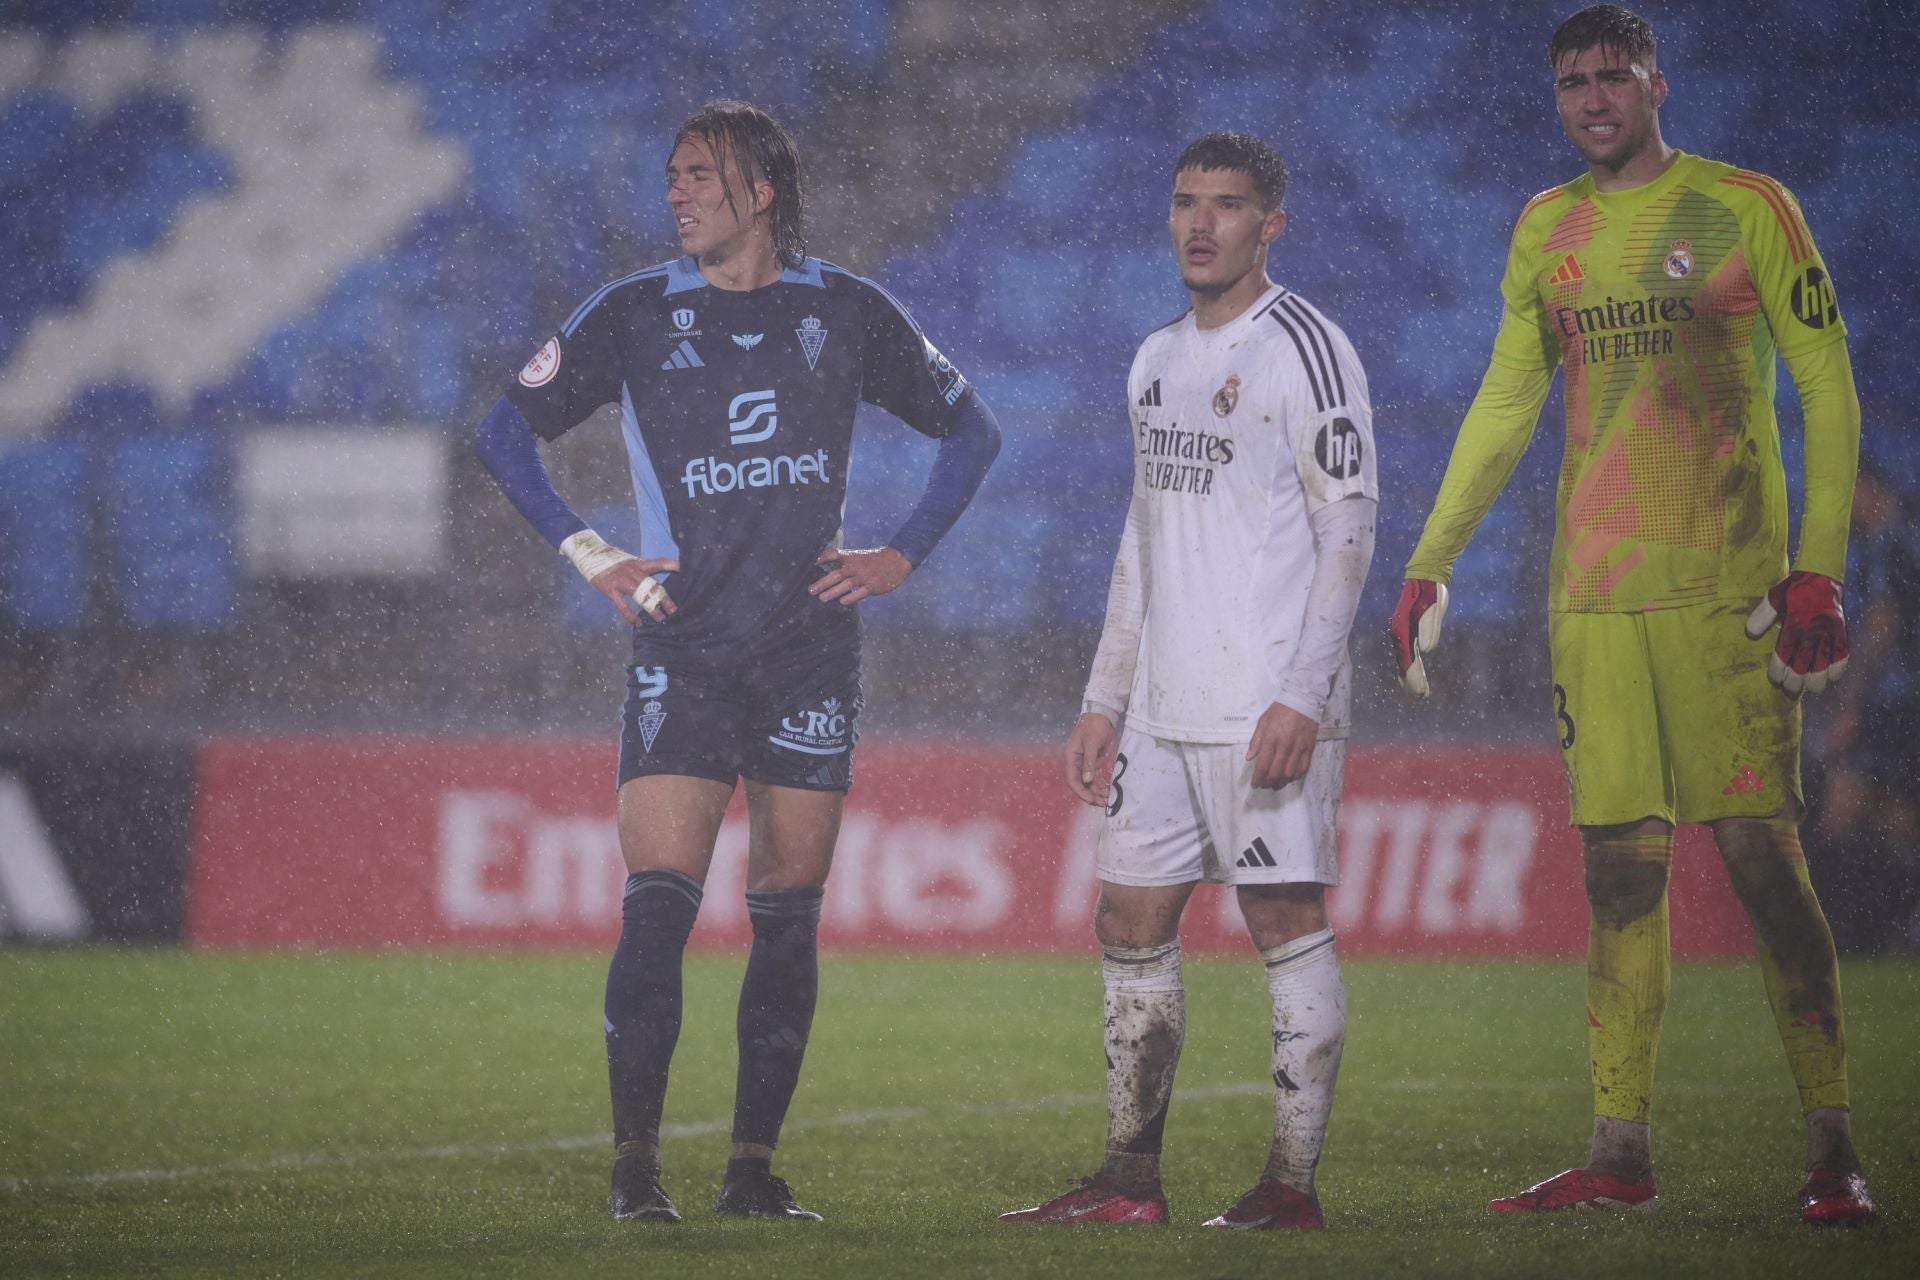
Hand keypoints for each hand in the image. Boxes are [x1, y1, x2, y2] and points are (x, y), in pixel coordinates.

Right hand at [591, 556, 680, 625]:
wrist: (591, 556)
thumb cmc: (614, 562)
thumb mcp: (631, 561)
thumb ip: (643, 570)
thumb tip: (656, 580)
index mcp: (639, 564)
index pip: (659, 563)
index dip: (671, 565)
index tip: (684, 569)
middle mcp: (633, 572)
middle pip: (653, 586)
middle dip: (664, 598)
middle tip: (674, 610)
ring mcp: (622, 581)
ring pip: (641, 596)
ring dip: (652, 608)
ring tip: (661, 619)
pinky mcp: (612, 590)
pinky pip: (624, 606)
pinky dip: (631, 616)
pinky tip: (639, 623)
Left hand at [810, 545, 910, 603]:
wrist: (896, 560)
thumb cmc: (874, 560)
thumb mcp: (858, 556)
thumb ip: (844, 563)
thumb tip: (827, 571)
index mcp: (851, 557)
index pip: (832, 555)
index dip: (820, 558)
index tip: (809, 564)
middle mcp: (856, 566)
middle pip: (836, 574)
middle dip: (822, 582)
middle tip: (811, 590)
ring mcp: (865, 576)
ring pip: (846, 585)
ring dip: (832, 592)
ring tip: (822, 598)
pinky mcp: (873, 586)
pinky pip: (860, 593)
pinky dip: (850, 597)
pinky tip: (842, 602)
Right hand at [1064, 711, 1117, 805]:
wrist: (1101, 715)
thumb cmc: (1094, 727)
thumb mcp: (1092, 744)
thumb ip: (1089, 763)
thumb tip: (1086, 781)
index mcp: (1071, 758)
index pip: (1072, 780)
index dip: (1081, 792)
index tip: (1091, 800)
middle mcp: (1076, 763)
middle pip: (1081, 784)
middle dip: (1090, 795)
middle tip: (1103, 803)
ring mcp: (1085, 763)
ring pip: (1089, 783)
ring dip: (1097, 792)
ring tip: (1107, 799)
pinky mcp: (1093, 762)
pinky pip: (1095, 777)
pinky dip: (1101, 785)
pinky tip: (1108, 791)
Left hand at [1248, 702, 1317, 788]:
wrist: (1302, 700)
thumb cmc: (1280, 710)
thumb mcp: (1263, 721)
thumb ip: (1256, 741)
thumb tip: (1249, 758)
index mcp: (1271, 739)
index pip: (1263, 765)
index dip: (1258, 778)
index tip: (1255, 784)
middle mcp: (1285, 745)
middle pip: (1276, 772)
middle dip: (1268, 783)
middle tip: (1264, 786)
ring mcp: (1299, 748)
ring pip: (1290, 773)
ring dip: (1282, 783)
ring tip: (1276, 785)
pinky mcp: (1309, 748)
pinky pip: (1304, 768)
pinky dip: (1296, 776)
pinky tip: (1290, 778)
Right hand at [1390, 579, 1448, 697]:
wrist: (1425, 576)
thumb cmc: (1430, 591)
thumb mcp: (1434, 608)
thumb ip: (1430, 628)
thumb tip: (1428, 650)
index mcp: (1403, 630)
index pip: (1407, 660)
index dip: (1413, 678)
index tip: (1420, 693)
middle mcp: (1399, 634)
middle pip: (1403, 663)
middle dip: (1411, 682)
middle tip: (1420, 697)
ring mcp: (1402, 633)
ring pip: (1405, 660)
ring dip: (1411, 676)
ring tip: (1419, 693)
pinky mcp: (1409, 631)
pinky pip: (1408, 654)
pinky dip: (1411, 666)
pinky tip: (1415, 674)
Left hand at [1744, 570, 1848, 695]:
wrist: (1822, 576)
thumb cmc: (1794, 590)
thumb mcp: (1774, 597)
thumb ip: (1762, 614)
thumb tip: (1750, 632)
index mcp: (1795, 622)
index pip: (1785, 652)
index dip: (1779, 668)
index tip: (1775, 679)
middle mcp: (1813, 629)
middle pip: (1804, 662)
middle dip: (1796, 680)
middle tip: (1790, 690)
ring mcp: (1830, 631)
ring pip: (1825, 662)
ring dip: (1819, 678)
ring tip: (1812, 689)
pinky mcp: (1842, 631)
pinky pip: (1843, 653)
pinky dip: (1840, 667)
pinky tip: (1833, 678)